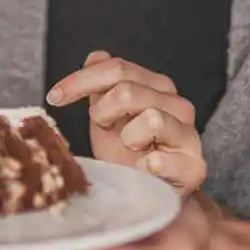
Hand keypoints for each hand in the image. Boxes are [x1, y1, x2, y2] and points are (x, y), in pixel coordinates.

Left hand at [49, 51, 205, 196]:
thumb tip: (95, 56)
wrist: (146, 194)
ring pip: (151, 117)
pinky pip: (162, 159)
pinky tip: (141, 169)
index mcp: (156, 86)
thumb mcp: (105, 116)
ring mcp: (188, 134)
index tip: (55, 97)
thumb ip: (100, 85)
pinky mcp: (194, 167)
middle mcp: (177, 104)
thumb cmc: (125, 153)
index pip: (117, 68)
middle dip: (103, 111)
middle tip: (102, 128)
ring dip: (127, 136)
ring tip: (130, 148)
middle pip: (128, 89)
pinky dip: (145, 165)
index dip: (80, 80)